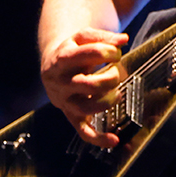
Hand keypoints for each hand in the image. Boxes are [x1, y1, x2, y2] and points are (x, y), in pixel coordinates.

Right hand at [39, 27, 128, 147]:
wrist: (51, 65)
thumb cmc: (73, 50)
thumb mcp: (82, 38)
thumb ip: (103, 37)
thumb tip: (124, 40)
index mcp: (62, 58)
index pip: (88, 53)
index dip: (109, 52)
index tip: (117, 52)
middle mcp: (61, 82)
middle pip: (87, 84)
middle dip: (110, 78)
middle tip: (117, 72)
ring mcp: (65, 101)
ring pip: (86, 108)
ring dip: (107, 102)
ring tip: (117, 93)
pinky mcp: (70, 115)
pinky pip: (82, 131)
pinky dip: (98, 138)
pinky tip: (114, 139)